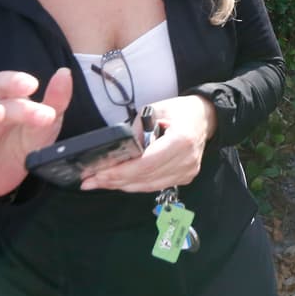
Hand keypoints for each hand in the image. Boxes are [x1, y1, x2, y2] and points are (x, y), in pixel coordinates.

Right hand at [0, 67, 72, 196]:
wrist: (13, 176)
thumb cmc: (28, 140)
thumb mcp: (47, 122)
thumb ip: (57, 99)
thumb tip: (64, 72)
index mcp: (8, 103)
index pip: (5, 85)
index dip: (15, 82)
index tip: (32, 85)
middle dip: (18, 108)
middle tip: (42, 114)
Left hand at [80, 94, 215, 192]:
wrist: (205, 118)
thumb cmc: (180, 111)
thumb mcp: (155, 110)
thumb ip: (136, 129)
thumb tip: (117, 149)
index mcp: (181, 140)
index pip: (146, 163)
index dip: (121, 171)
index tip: (99, 173)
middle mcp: (186, 160)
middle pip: (145, 177)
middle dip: (115, 181)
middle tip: (90, 181)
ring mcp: (187, 172)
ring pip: (148, 185)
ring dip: (122, 185)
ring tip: (99, 183)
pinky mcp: (185, 178)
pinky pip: (155, 186)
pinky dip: (136, 185)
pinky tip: (120, 182)